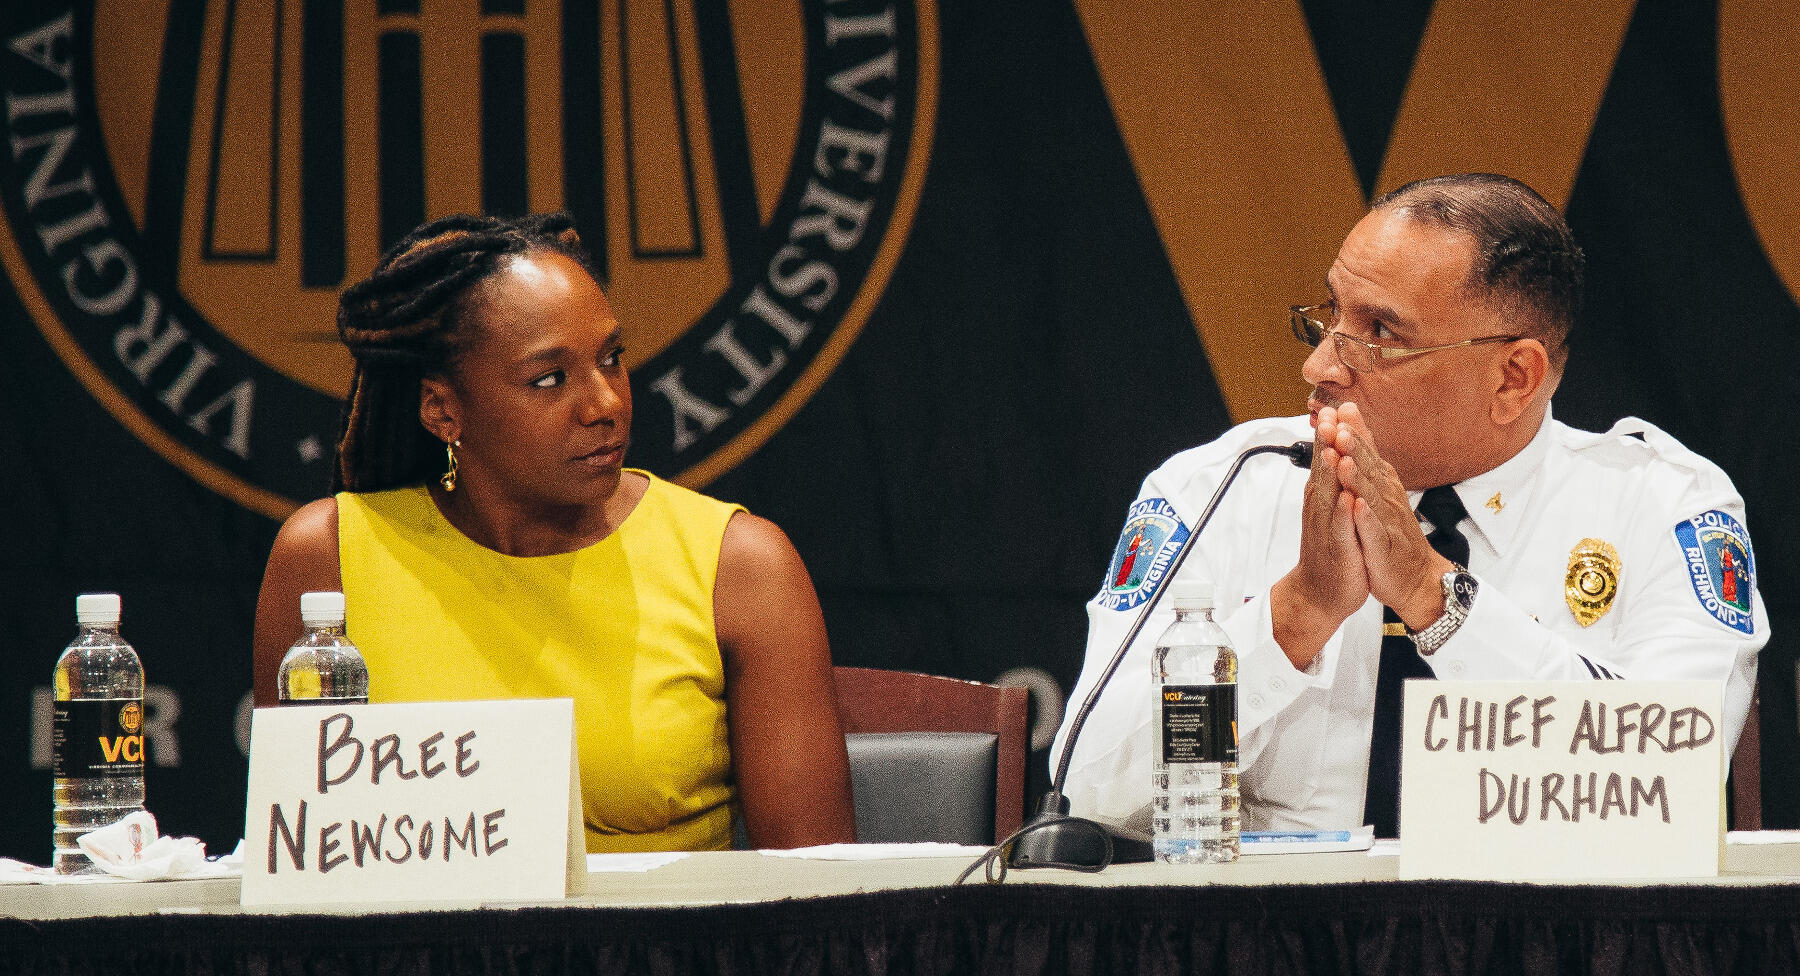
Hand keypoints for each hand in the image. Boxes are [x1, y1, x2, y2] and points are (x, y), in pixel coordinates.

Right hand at [1272, 406, 1368, 667]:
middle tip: (1326, 414)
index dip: (1330, 432)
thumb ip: (1331, 478)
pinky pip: (1341, 528)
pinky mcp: (1338, 548)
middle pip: (1323, 468)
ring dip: (1330, 471)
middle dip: (1326, 441)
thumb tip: (1330, 448)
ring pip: (1329, 494)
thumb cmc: (1332, 549)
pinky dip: (1344, 512)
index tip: (1333, 405)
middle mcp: (1321, 506)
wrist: (1322, 590)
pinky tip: (1347, 498)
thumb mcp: (1333, 507)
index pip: (1326, 456)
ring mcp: (1328, 527)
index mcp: (1323, 494)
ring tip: (1332, 447)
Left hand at [1332, 403, 1455, 630]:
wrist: (1414, 578)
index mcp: (1382, 486)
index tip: (1341, 406)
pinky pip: (1374, 530)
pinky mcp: (1384, 546)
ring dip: (1358, 473)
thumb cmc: (1391, 536)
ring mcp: (1386, 522)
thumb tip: (1355, 435)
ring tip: (1344, 453)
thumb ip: (1367, 468)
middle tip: (1339, 420)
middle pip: (1369, 466)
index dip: (1355, 430)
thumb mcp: (1378, 498)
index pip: (1367, 453)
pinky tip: (1358, 504)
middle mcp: (1387, 498)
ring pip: (1371, 494)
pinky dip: (1365, 516)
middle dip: (1354, 443)